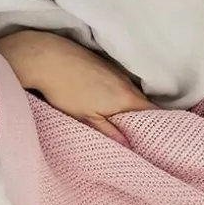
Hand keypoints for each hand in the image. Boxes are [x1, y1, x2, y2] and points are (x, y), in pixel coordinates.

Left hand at [0, 30, 151, 144]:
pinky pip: (119, 84)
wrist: (47, 58)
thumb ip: (109, 132)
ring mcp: (116, 71)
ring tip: (120, 122)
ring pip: (130, 93)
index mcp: (126, 97)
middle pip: (143, 104)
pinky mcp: (104, 65)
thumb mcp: (87, 118)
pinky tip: (105, 103)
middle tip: (138, 136)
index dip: (156, 127)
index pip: (153, 113)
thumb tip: (128, 146)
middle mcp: (126, 82)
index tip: (154, 140)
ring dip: (128, 107)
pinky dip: (117, 95)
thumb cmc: (66, 90)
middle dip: (143, 120)